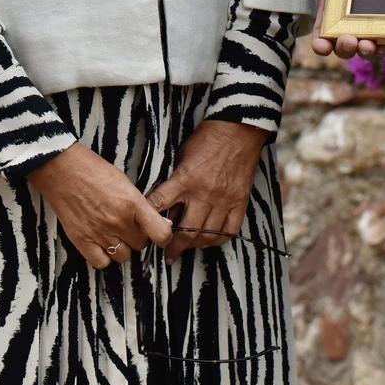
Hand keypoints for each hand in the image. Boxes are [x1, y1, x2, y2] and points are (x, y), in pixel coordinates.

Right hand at [26, 143, 172, 268]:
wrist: (61, 168)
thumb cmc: (93, 170)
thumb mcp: (125, 181)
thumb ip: (142, 205)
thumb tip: (161, 223)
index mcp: (132, 203)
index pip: (160, 234)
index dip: (163, 236)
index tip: (160, 234)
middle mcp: (118, 221)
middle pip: (141, 245)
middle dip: (138, 237)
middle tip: (129, 226)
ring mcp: (100, 233)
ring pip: (124, 257)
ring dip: (122, 248)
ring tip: (114, 233)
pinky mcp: (82, 241)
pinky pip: (102, 263)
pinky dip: (103, 256)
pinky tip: (101, 243)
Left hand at [145, 120, 267, 259]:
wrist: (238, 129)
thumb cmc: (206, 140)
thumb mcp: (182, 157)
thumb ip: (175, 183)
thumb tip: (168, 208)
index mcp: (185, 179)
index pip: (160, 205)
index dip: (149, 220)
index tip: (144, 231)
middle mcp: (204, 193)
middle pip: (185, 232)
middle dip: (173, 247)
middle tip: (167, 255)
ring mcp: (224, 200)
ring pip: (207, 235)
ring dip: (194, 246)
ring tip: (187, 248)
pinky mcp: (239, 202)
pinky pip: (229, 231)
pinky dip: (218, 240)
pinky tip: (209, 240)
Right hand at [307, 0, 378, 59]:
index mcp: (332, 5)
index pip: (322, 31)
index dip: (320, 43)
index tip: (321, 46)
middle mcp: (350, 18)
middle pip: (343, 44)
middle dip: (344, 49)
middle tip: (349, 41)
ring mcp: (371, 22)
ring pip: (366, 47)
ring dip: (365, 52)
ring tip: (368, 46)